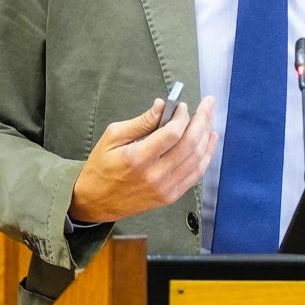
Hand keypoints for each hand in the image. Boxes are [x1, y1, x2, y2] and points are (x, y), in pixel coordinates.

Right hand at [69, 96, 216, 223]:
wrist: (95, 201)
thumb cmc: (101, 167)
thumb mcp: (113, 137)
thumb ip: (141, 121)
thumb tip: (163, 106)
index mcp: (138, 159)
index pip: (172, 134)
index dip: (182, 117)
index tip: (182, 106)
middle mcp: (155, 176)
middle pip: (190, 145)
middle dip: (203, 120)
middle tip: (208, 104)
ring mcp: (165, 188)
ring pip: (197, 159)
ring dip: (207, 136)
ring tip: (210, 118)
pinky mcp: (170, 196)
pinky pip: (195, 174)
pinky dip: (206, 156)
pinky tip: (209, 141)